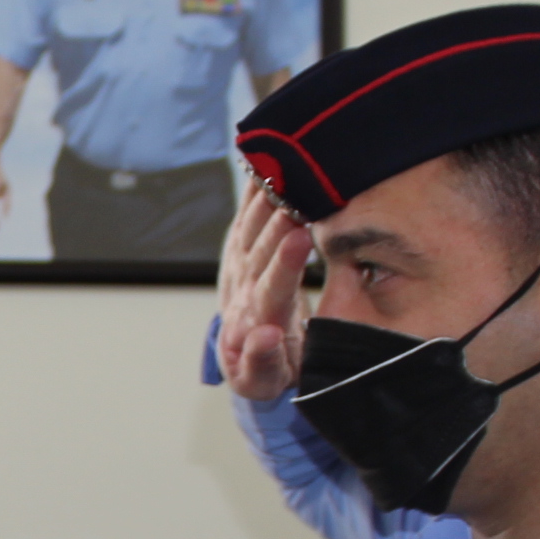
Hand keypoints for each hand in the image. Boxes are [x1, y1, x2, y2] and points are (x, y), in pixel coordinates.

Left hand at [216, 183, 312, 402]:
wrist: (247, 357)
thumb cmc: (270, 369)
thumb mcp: (267, 379)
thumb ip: (264, 361)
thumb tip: (265, 336)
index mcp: (256, 320)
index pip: (272, 290)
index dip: (285, 264)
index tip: (300, 239)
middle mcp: (243, 289)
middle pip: (259, 252)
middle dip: (277, 223)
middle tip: (296, 194)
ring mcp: (239, 266)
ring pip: (251, 228)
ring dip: (266, 199)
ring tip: (284, 167)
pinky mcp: (240, 250)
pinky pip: (247, 215)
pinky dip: (254, 189)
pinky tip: (263, 159)